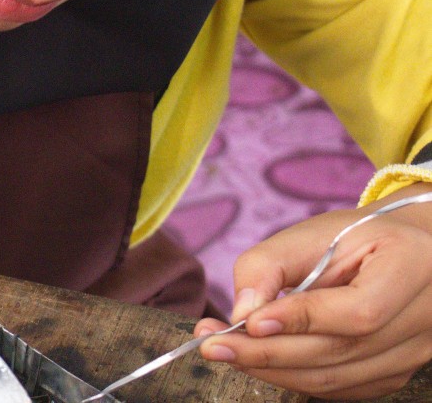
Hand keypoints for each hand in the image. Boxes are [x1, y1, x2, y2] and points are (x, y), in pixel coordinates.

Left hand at [193, 182, 431, 399]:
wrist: (400, 252)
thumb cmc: (352, 237)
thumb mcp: (310, 234)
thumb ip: (269, 266)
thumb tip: (242, 314)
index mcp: (412, 267)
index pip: (361, 311)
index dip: (303, 320)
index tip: (248, 322)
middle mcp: (424, 317)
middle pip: (342, 352)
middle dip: (268, 353)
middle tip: (212, 344)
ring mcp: (415, 352)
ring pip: (337, 378)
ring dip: (272, 370)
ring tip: (224, 351)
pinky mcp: (395, 373)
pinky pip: (339, 387)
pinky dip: (293, 378)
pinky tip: (257, 360)